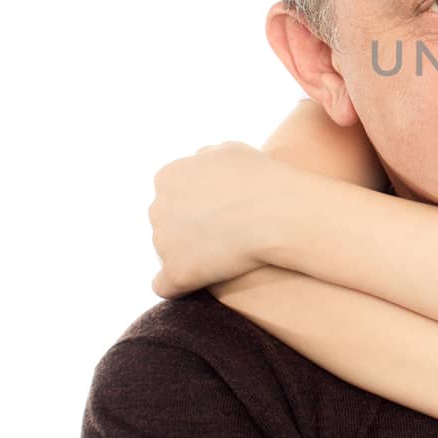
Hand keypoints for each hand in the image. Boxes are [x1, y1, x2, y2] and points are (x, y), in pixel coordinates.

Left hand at [148, 141, 304, 297]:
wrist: (280, 212)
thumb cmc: (263, 179)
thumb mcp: (231, 151)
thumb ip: (206, 158)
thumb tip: (196, 163)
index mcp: (167, 177)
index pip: (171, 197)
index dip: (198, 207)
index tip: (224, 213)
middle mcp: (157, 208)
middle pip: (166, 226)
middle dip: (189, 231)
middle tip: (227, 235)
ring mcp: (163, 242)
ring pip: (169, 254)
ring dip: (191, 256)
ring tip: (227, 257)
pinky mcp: (177, 272)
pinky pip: (165, 285)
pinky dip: (180, 285)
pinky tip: (201, 283)